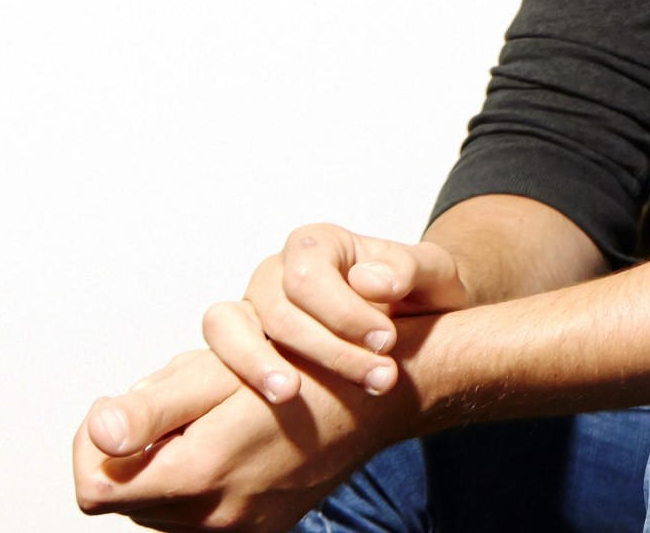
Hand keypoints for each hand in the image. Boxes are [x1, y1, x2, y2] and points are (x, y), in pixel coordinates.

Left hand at [75, 340, 419, 531]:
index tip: (121, 405)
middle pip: (125, 500)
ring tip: (204, 420)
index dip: (92, 442)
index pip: (95, 488)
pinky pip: (197, 514)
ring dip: (163, 465)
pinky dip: (195, 480)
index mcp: (201, 475)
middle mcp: (217, 517)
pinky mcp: (260, 530)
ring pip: (158, 509)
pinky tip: (226, 441)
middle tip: (174, 404)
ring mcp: (241, 530)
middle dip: (132, 451)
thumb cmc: (309, 371)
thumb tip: (98, 431)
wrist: (384, 396)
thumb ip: (151, 407)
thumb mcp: (223, 372)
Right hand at [206, 223, 471, 402]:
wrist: (417, 323)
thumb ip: (410, 268)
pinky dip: (241, 380)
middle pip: (276, 310)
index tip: (387, 341)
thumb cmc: (420, 291)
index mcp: (317, 245)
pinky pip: (215, 360)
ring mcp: (252, 312)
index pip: (307, 275)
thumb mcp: (433, 272)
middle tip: (380, 380)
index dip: (343, 312)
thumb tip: (368, 282)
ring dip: (257, 365)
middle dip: (327, 351)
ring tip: (290, 395)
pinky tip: (279, 405)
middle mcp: (275, 274)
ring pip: (227, 329)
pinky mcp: (243, 349)